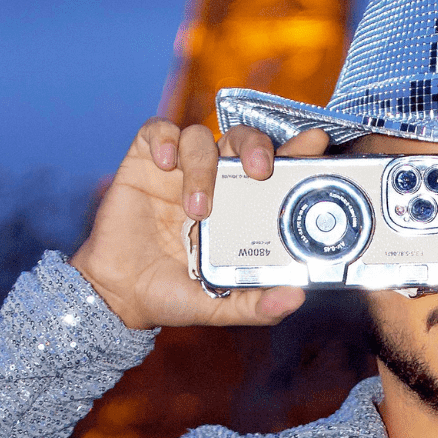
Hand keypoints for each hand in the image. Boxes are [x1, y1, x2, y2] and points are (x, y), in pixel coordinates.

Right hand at [70, 119, 329, 329]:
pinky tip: (164, 162)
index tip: (317, 142)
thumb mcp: (223, 306)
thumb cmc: (177, 293)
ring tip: (195, 208)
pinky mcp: (144, 163)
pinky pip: (156, 130)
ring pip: (202, 136)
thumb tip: (296, 297)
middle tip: (260, 171)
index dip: (297, 149)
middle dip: (257, 147)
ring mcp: (180, 169)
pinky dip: (164, 138)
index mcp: (245, 205)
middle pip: (244, 139)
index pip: (277, 167)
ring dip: (203, 166)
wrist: (120, 295)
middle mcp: (217, 180)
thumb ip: (258, 305)